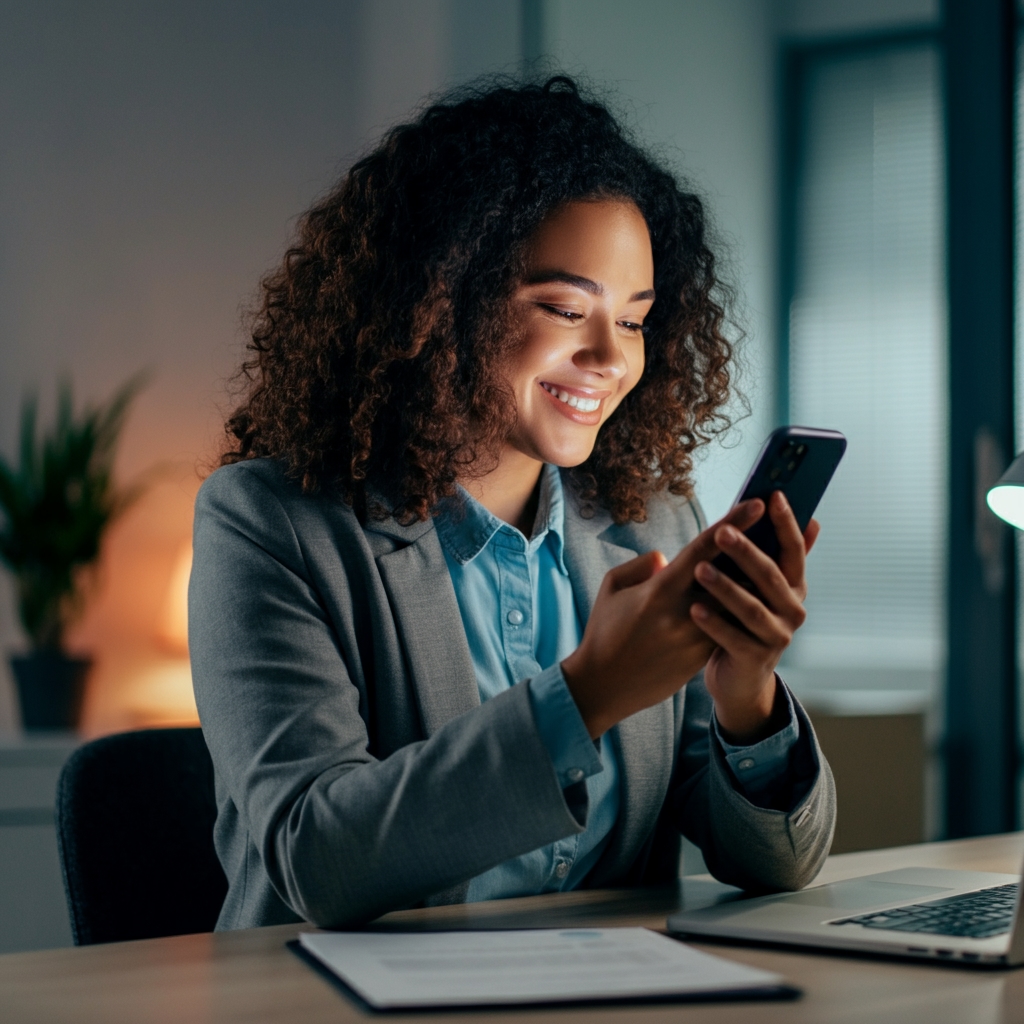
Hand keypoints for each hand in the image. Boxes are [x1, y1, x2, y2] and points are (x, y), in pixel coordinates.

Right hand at [561, 499, 764, 738]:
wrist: (604, 685)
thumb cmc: (604, 632)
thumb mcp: (612, 588)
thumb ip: (642, 565)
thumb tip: (668, 558)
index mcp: (660, 590)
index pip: (704, 549)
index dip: (733, 524)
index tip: (756, 504)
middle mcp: (682, 612)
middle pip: (731, 573)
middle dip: (754, 549)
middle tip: (777, 524)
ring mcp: (695, 637)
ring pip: (735, 602)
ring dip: (752, 580)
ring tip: (770, 556)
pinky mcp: (700, 657)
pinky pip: (726, 625)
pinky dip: (737, 608)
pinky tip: (750, 594)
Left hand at [690, 491, 819, 742]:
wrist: (739, 677)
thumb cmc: (742, 620)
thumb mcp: (758, 587)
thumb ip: (772, 554)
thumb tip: (806, 517)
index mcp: (793, 586)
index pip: (794, 549)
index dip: (785, 522)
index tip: (772, 495)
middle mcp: (793, 610)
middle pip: (770, 575)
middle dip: (746, 552)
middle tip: (722, 532)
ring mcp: (777, 636)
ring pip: (751, 607)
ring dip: (725, 587)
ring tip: (699, 570)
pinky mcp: (756, 659)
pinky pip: (733, 638)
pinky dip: (713, 622)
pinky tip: (694, 608)